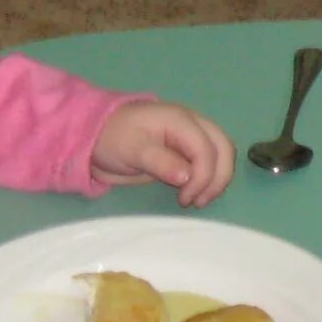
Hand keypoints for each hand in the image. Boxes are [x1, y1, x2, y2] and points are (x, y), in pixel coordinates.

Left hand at [93, 99, 234, 207]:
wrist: (97, 135)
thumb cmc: (113, 139)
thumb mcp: (132, 150)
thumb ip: (161, 162)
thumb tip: (187, 178)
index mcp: (180, 120)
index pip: (206, 149)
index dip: (202, 177)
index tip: (184, 199)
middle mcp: (193, 124)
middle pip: (224, 148)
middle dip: (218, 178)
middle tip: (198, 202)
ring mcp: (192, 135)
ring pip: (223, 154)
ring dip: (217, 178)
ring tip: (197, 199)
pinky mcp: (188, 149)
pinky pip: (211, 160)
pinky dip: (210, 177)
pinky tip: (194, 192)